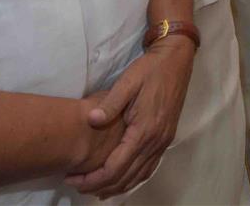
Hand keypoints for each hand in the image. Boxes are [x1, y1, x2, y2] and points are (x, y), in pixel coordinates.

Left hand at [66, 37, 194, 197]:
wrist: (176, 59)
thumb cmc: (149, 69)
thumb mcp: (127, 81)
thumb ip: (110, 103)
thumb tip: (91, 120)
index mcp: (145, 129)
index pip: (116, 166)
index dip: (93, 178)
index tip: (73, 179)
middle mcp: (157, 140)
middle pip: (127, 176)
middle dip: (101, 186)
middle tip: (77, 186)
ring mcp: (164, 140)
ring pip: (140, 175)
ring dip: (118, 186)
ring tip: (96, 189)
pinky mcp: (166, 136)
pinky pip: (150, 166)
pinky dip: (134, 178)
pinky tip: (122, 179)